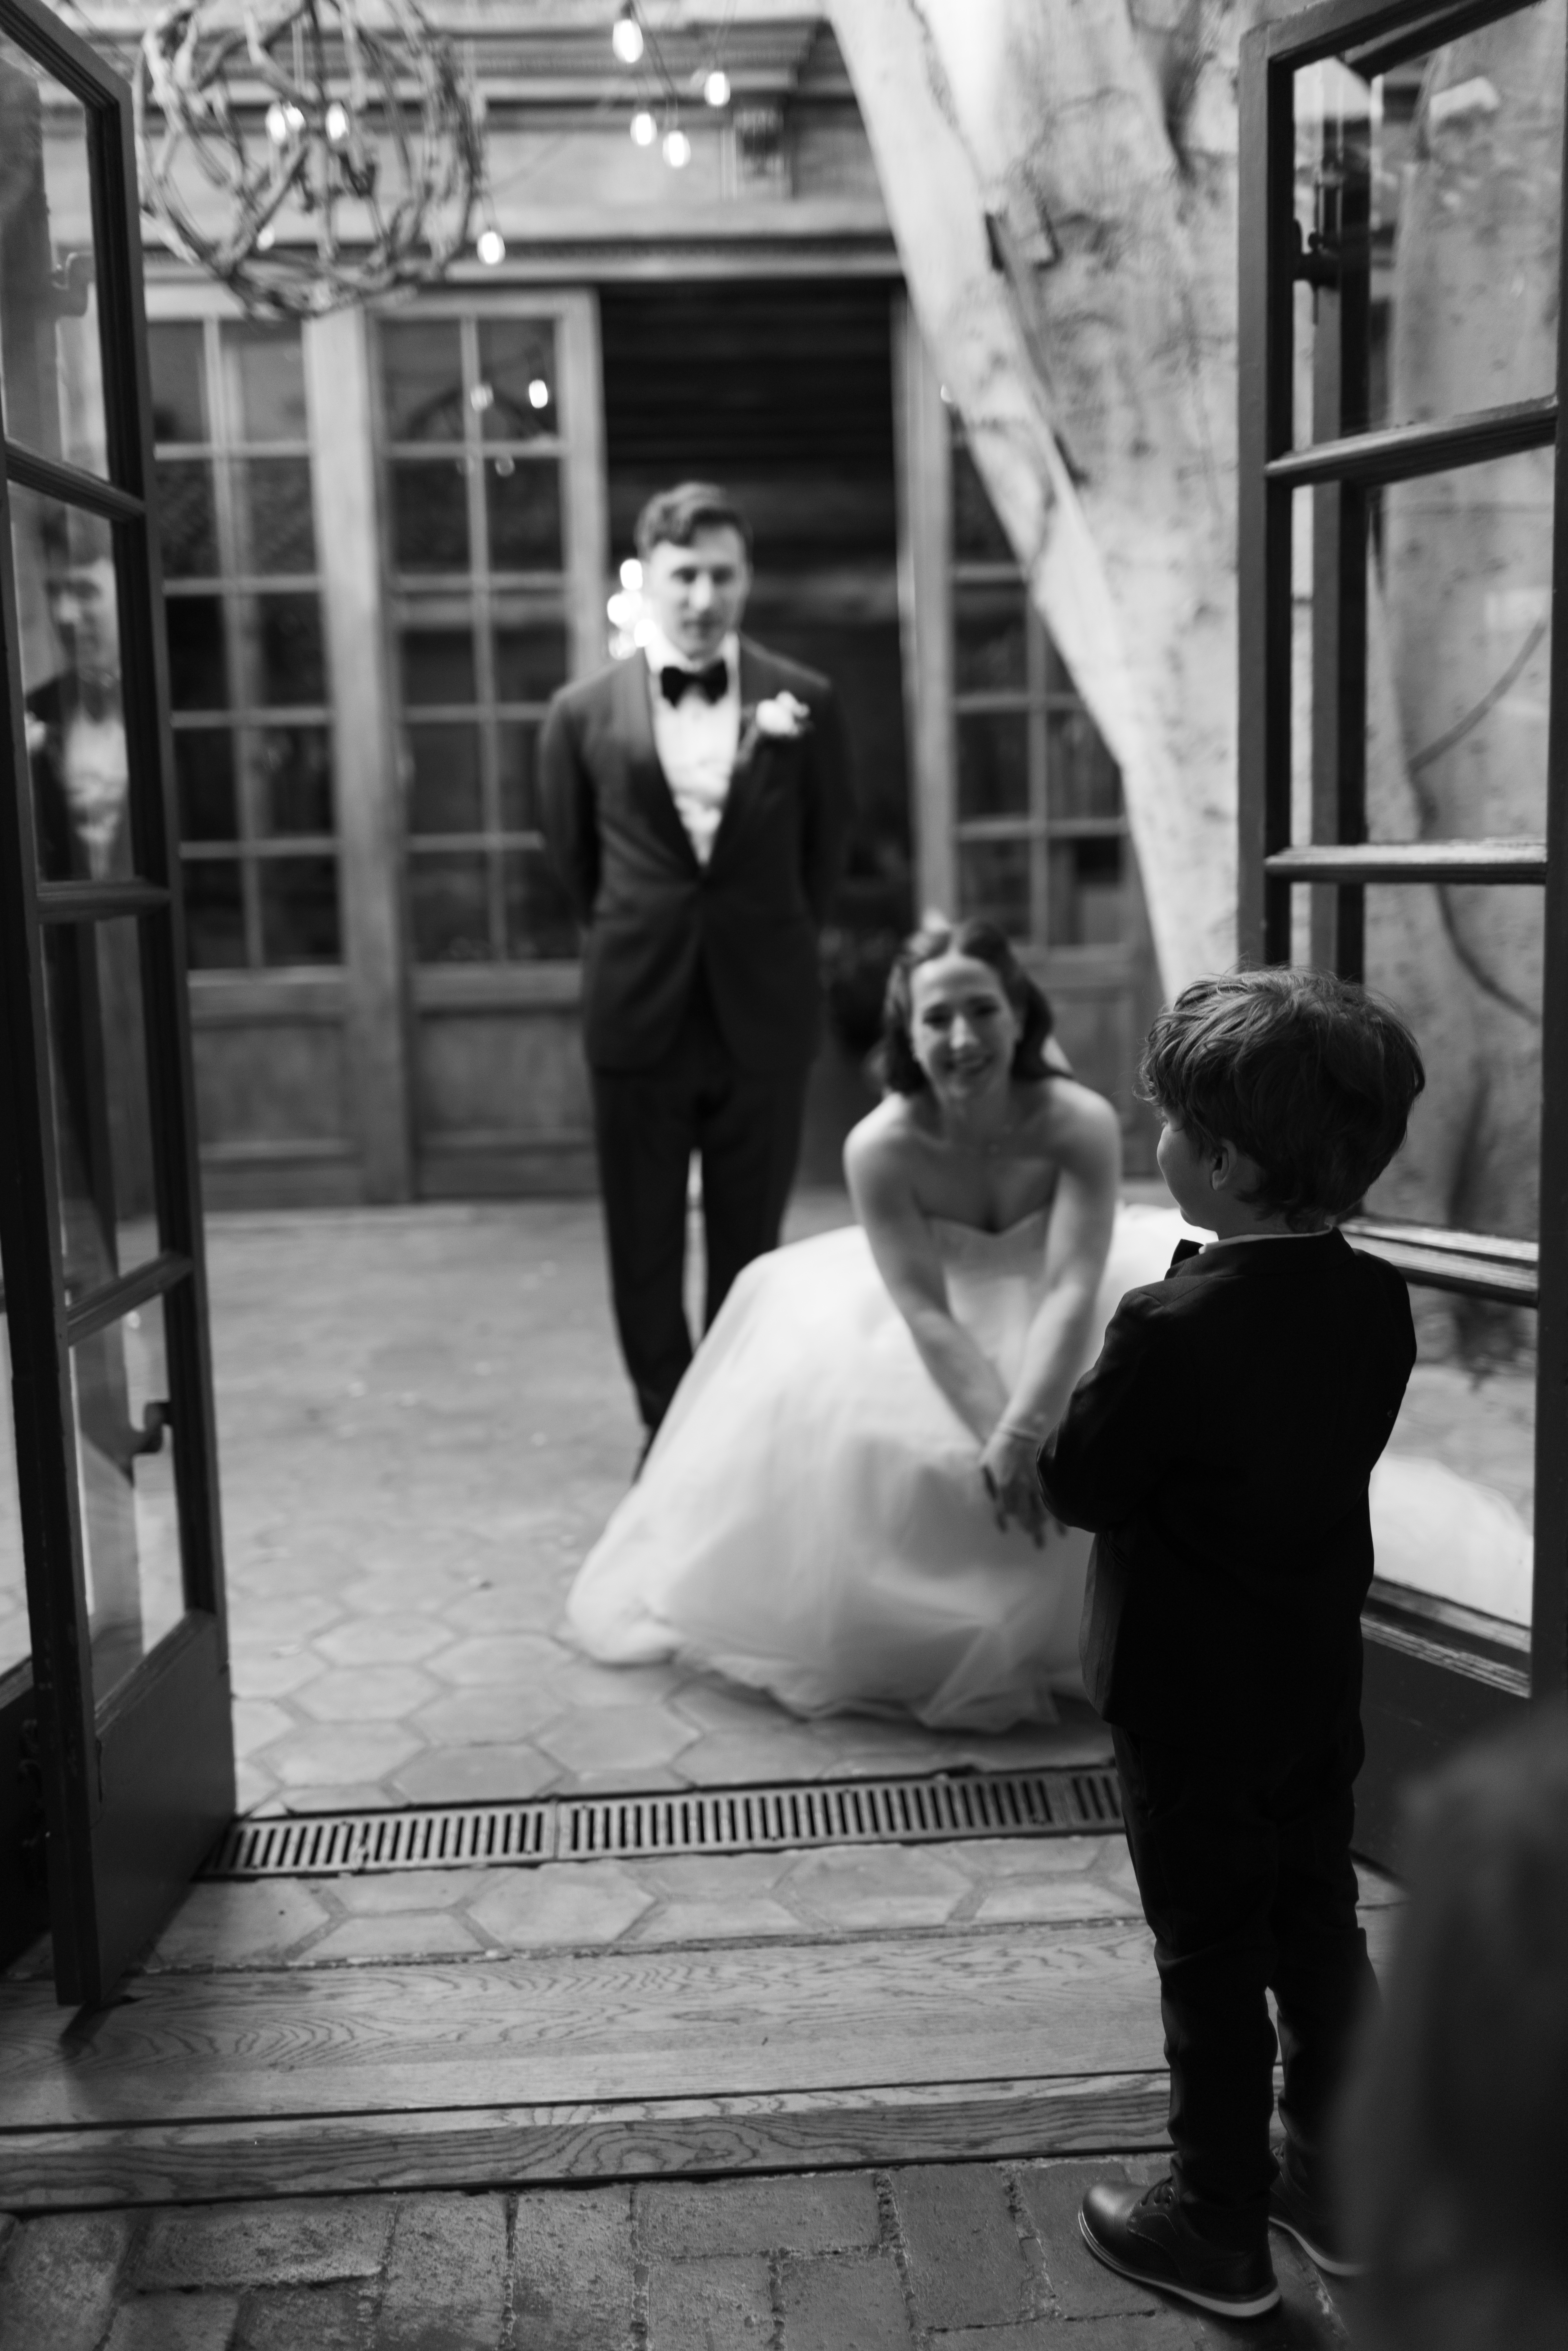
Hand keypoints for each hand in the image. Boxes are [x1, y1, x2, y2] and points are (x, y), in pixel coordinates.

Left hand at [978, 1425, 1047, 1547]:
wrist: (1019, 1432)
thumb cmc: (999, 1449)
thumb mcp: (985, 1465)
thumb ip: (987, 1486)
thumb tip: (993, 1502)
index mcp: (1002, 1485)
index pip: (1004, 1511)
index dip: (1003, 1521)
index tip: (1005, 1530)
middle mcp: (1018, 1488)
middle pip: (1024, 1515)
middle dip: (1029, 1528)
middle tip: (1033, 1536)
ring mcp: (1033, 1484)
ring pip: (1040, 1512)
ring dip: (1042, 1527)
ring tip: (1044, 1538)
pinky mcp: (1044, 1479)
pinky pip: (1051, 1501)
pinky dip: (1057, 1517)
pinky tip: (1062, 1529)